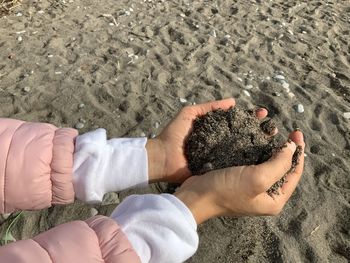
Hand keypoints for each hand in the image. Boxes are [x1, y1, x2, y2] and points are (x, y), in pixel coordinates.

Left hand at [146, 98, 271, 182]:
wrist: (162, 158)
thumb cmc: (174, 135)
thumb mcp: (189, 114)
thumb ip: (209, 107)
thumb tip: (234, 102)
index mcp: (215, 129)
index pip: (237, 121)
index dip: (250, 117)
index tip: (263, 113)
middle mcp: (220, 143)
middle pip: (243, 135)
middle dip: (258, 131)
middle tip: (272, 128)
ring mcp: (219, 157)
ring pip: (242, 151)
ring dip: (257, 147)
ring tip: (273, 142)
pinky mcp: (217, 169)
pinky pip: (233, 166)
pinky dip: (246, 164)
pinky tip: (262, 160)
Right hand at [175, 130, 304, 223]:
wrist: (196, 196)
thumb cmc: (227, 190)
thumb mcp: (258, 178)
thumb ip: (279, 163)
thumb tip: (291, 148)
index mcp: (274, 200)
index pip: (294, 174)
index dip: (298, 153)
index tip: (296, 133)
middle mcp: (264, 195)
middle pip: (282, 169)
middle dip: (287, 150)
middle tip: (287, 132)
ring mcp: (250, 188)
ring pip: (268, 164)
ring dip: (272, 148)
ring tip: (272, 132)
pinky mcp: (238, 180)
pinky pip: (253, 163)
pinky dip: (257, 150)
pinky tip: (255, 139)